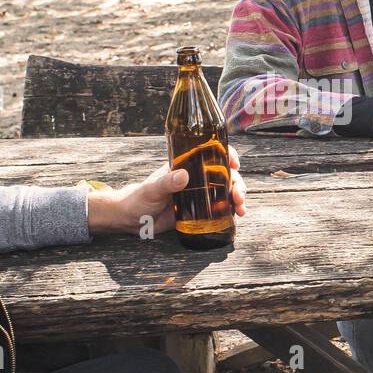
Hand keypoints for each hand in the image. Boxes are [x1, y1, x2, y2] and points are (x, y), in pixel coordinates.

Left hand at [87, 145, 246, 234]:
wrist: (132, 219)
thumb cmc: (139, 199)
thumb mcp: (152, 190)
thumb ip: (166, 183)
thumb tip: (183, 175)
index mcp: (186, 166)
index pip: (211, 153)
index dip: (227, 154)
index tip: (234, 163)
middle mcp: (196, 178)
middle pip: (225, 174)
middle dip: (237, 183)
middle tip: (238, 196)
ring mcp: (199, 194)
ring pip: (226, 191)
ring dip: (237, 197)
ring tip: (240, 209)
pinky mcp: (199, 211)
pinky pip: (220, 208)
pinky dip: (231, 210)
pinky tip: (237, 215)